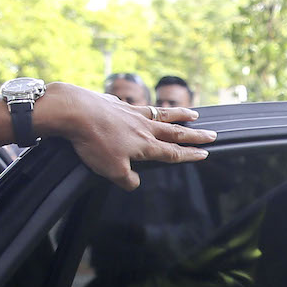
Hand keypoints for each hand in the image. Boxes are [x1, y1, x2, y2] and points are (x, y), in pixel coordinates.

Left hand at [35, 83, 217, 190]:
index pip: (174, 152)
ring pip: (162, 115)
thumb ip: (128, 180)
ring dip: (179, 114)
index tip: (205, 153)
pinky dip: (147, 109)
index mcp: (146, 146)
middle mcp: (144, 128)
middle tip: (211, 133)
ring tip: (193, 113)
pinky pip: (138, 107)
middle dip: (195, 134)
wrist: (74, 111)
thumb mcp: (111, 171)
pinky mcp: (117, 104)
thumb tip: (135, 183)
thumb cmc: (94, 142)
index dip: (190, 154)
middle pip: (175, 132)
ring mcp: (132, 113)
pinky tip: (146, 109)